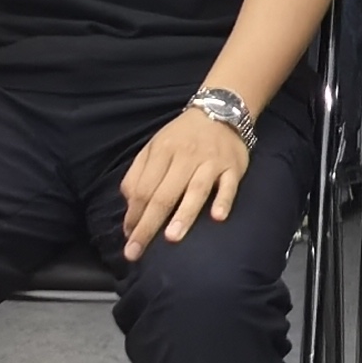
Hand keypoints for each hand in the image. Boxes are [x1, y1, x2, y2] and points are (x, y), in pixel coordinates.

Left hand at [120, 107, 254, 256]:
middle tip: (136, 253)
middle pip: (164, 194)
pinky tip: (218, 217)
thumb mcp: (154, 147)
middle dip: (148, 225)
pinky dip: (224, 200)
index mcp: (162, 152)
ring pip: (195, 190)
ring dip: (183, 215)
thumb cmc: (182, 137)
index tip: (128, 238)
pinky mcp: (233, 167)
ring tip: (172, 238)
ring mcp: (210, 162)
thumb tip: (129, 208)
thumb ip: (138, 174)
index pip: (143, 188)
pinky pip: (229, 186)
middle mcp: (185, 157)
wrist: (220, 110)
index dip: (133, 215)